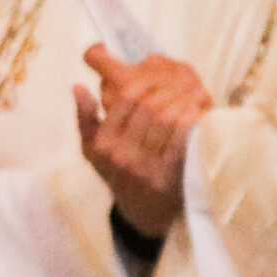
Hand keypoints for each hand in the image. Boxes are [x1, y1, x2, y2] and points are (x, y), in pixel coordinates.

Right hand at [76, 45, 209, 237]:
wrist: (145, 214)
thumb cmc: (120, 174)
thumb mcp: (94, 151)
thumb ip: (85, 119)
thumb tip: (78, 87)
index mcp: (102, 144)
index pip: (123, 98)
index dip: (140, 75)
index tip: (152, 62)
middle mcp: (121, 156)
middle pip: (147, 105)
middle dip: (167, 84)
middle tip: (181, 74)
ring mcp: (145, 167)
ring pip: (165, 118)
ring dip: (183, 97)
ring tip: (195, 87)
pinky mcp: (170, 176)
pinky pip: (181, 138)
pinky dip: (191, 118)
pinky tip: (199, 107)